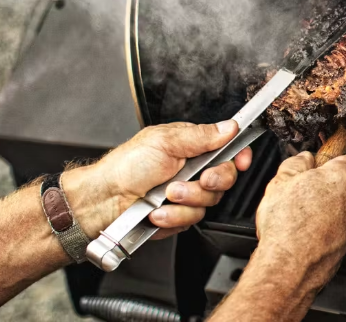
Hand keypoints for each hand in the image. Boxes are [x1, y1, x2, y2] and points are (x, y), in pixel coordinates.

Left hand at [63, 120, 252, 239]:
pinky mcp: (179, 216)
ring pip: (209, 201)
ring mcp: (187, 194)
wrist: (104, 199)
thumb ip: (202, 136)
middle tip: (198, 178)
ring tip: (164, 194)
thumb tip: (229, 126)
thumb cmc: (126, 166)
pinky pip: (192, 219)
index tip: (241, 161)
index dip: (239, 156)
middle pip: (225, 178)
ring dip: (186, 199)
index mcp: (192, 147)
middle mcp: (192, 170)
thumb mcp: (165, 142)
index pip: (228, 149)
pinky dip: (173, 216)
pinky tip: (158, 211)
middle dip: (212, 180)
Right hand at [252, 152, 345, 292]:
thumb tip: (304, 159)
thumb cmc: (286, 224)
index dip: (336, 163)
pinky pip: (340, 230)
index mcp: (342, 177)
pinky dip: (328, 231)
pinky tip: (307, 234)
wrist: (289, 265)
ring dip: (329, 211)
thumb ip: (297, 163)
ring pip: (345, 210)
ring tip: (302, 218)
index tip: (323, 168)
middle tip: (305, 194)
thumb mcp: (281, 180)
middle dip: (329, 189)